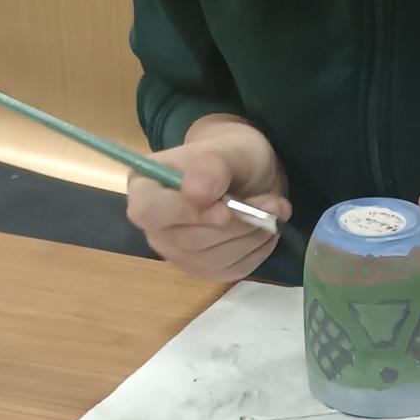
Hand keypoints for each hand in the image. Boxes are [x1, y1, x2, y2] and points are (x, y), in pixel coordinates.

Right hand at [128, 117, 287, 277]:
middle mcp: (154, 226)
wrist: (247, 174)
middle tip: (273, 204)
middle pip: (188, 240)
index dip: (187, 214)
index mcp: (145, 186)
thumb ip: (212, 166)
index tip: (225, 209)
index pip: (149, 211)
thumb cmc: (232, 155)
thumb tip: (196, 192)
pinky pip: (230, 270)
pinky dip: (257, 251)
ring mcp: (177, 252)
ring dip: (252, 237)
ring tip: (274, 211)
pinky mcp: (203, 270)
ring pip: (213, 259)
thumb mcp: (229, 149)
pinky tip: (266, 229)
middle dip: (237, 224)